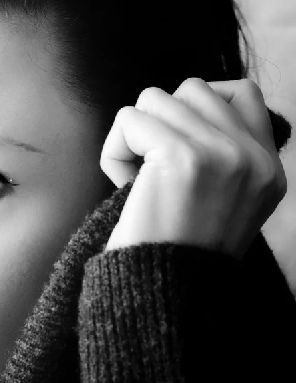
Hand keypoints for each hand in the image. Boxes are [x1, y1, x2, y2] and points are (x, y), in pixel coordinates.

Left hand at [100, 78, 286, 257]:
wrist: (162, 293)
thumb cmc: (172, 251)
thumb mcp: (222, 202)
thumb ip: (218, 154)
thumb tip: (182, 102)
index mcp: (268, 169)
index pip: (242, 93)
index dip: (194, 108)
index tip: (172, 147)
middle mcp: (254, 158)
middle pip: (190, 89)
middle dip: (158, 123)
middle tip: (151, 171)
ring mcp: (223, 153)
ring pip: (155, 98)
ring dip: (132, 136)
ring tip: (137, 181)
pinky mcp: (183, 156)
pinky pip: (129, 119)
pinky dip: (114, 150)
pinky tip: (124, 185)